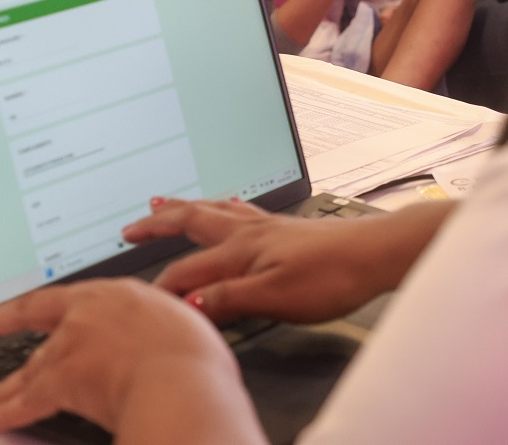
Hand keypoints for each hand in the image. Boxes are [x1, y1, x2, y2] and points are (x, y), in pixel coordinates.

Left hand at [0, 278, 259, 441]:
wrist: (180, 379)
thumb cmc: (191, 357)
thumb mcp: (178, 322)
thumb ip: (154, 326)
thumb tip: (158, 335)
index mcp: (115, 294)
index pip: (64, 295)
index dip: (40, 297)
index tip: (19, 301)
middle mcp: (86, 314)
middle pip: (34, 324)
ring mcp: (71, 346)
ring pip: (28, 367)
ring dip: (3, 387)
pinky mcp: (63, 381)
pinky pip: (27, 401)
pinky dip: (7, 411)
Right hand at [121, 197, 430, 323]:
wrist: (376, 253)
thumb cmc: (332, 276)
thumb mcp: (276, 298)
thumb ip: (229, 299)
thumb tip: (188, 302)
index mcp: (241, 250)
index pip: (187, 271)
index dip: (162, 290)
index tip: (142, 304)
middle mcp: (250, 231)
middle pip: (193, 221)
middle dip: (158, 224)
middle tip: (131, 227)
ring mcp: (268, 226)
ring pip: (215, 210)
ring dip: (185, 208)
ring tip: (163, 203)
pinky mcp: (285, 227)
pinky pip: (239, 209)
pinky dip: (220, 207)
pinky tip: (226, 206)